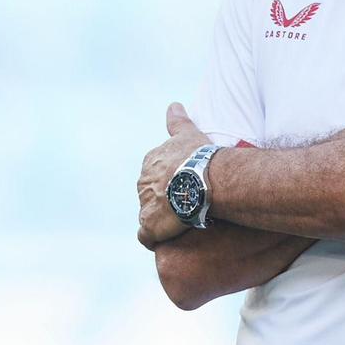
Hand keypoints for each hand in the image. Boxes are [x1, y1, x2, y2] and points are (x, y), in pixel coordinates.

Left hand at [137, 103, 209, 249]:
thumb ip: (177, 121)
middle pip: (152, 195)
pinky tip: (168, 239)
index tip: (185, 186)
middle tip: (188, 206)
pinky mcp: (150, 226)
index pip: (155, 174)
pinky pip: (146, 237)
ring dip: (163, 220)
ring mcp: (145, 205)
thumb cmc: (198, 156)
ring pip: (150, 215)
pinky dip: (154, 238)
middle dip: (165, 201)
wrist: (201, 179)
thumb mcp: (187, 134)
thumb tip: (173, 105)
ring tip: (183, 223)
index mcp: (150, 163)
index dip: (170, 182)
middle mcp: (143, 183)